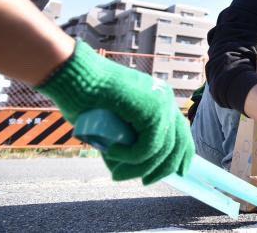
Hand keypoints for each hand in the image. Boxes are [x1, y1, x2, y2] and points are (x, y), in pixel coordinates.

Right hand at [36, 40, 193, 183]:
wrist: (74, 75)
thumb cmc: (85, 97)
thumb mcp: (113, 120)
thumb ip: (128, 136)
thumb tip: (134, 163)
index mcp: (160, 99)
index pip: (181, 131)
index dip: (183, 155)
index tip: (179, 173)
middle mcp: (165, 99)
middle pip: (178, 142)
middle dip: (163, 168)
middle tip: (145, 182)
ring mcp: (161, 102)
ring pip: (162, 149)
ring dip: (139, 167)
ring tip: (117, 172)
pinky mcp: (151, 109)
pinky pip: (149, 146)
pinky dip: (131, 157)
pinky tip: (113, 154)